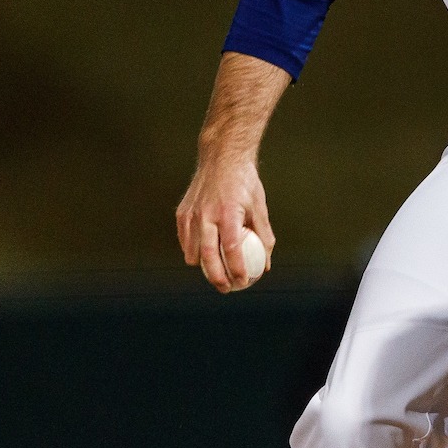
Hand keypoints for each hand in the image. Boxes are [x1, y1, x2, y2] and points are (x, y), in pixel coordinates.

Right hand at [175, 150, 274, 293]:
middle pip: (209, 257)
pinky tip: (204, 256)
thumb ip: (263, 236)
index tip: (243, 282)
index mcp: (228, 213)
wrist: (221, 158)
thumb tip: (266, 264)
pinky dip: (193, 251)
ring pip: (193, 252)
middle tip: (227, 289)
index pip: (231, 250)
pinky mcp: (182, 213)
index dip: (237, 270)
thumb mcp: (259, 207)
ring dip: (204, 266)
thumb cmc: (245, 183)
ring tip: (216, 274)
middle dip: (217, 278)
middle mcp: (207, 215)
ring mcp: (192, 214)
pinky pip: (186, 241)